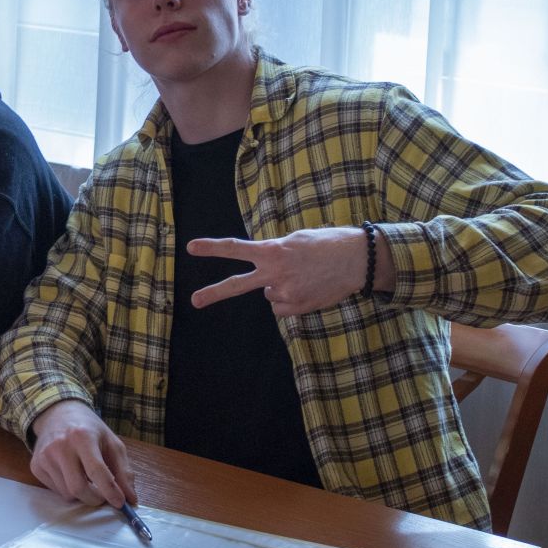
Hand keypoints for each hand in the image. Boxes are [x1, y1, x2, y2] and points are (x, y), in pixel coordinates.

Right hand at [28, 400, 136, 508]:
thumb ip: (123, 471)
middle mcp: (60, 446)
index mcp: (82, 436)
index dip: (110, 491)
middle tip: (103, 497)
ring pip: (66, 493)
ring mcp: (45, 457)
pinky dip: (67, 489)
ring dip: (81, 493)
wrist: (58, 414)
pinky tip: (70, 473)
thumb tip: (130, 499)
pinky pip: (55, 490)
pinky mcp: (36, 466)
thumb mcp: (111, 442)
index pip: (97, 471)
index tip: (120, 503)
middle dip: (94, 499)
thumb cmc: (89, 429)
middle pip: (78, 488)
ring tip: (85, 477)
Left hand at [188, 226, 391, 316]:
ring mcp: (285, 293)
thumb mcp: (295, 240)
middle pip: (238, 285)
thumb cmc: (326, 245)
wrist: (357, 261)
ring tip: (304, 276)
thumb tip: (265, 274)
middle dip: (214, 293)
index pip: (236, 248)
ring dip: (281, 287)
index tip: (191, 248)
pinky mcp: (297, 308)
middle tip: (194, 301)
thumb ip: (274, 253)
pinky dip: (290, 300)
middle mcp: (275, 274)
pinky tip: (307, 289)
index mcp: (273, 251)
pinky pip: (282, 307)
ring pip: (270, 295)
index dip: (212, 248)